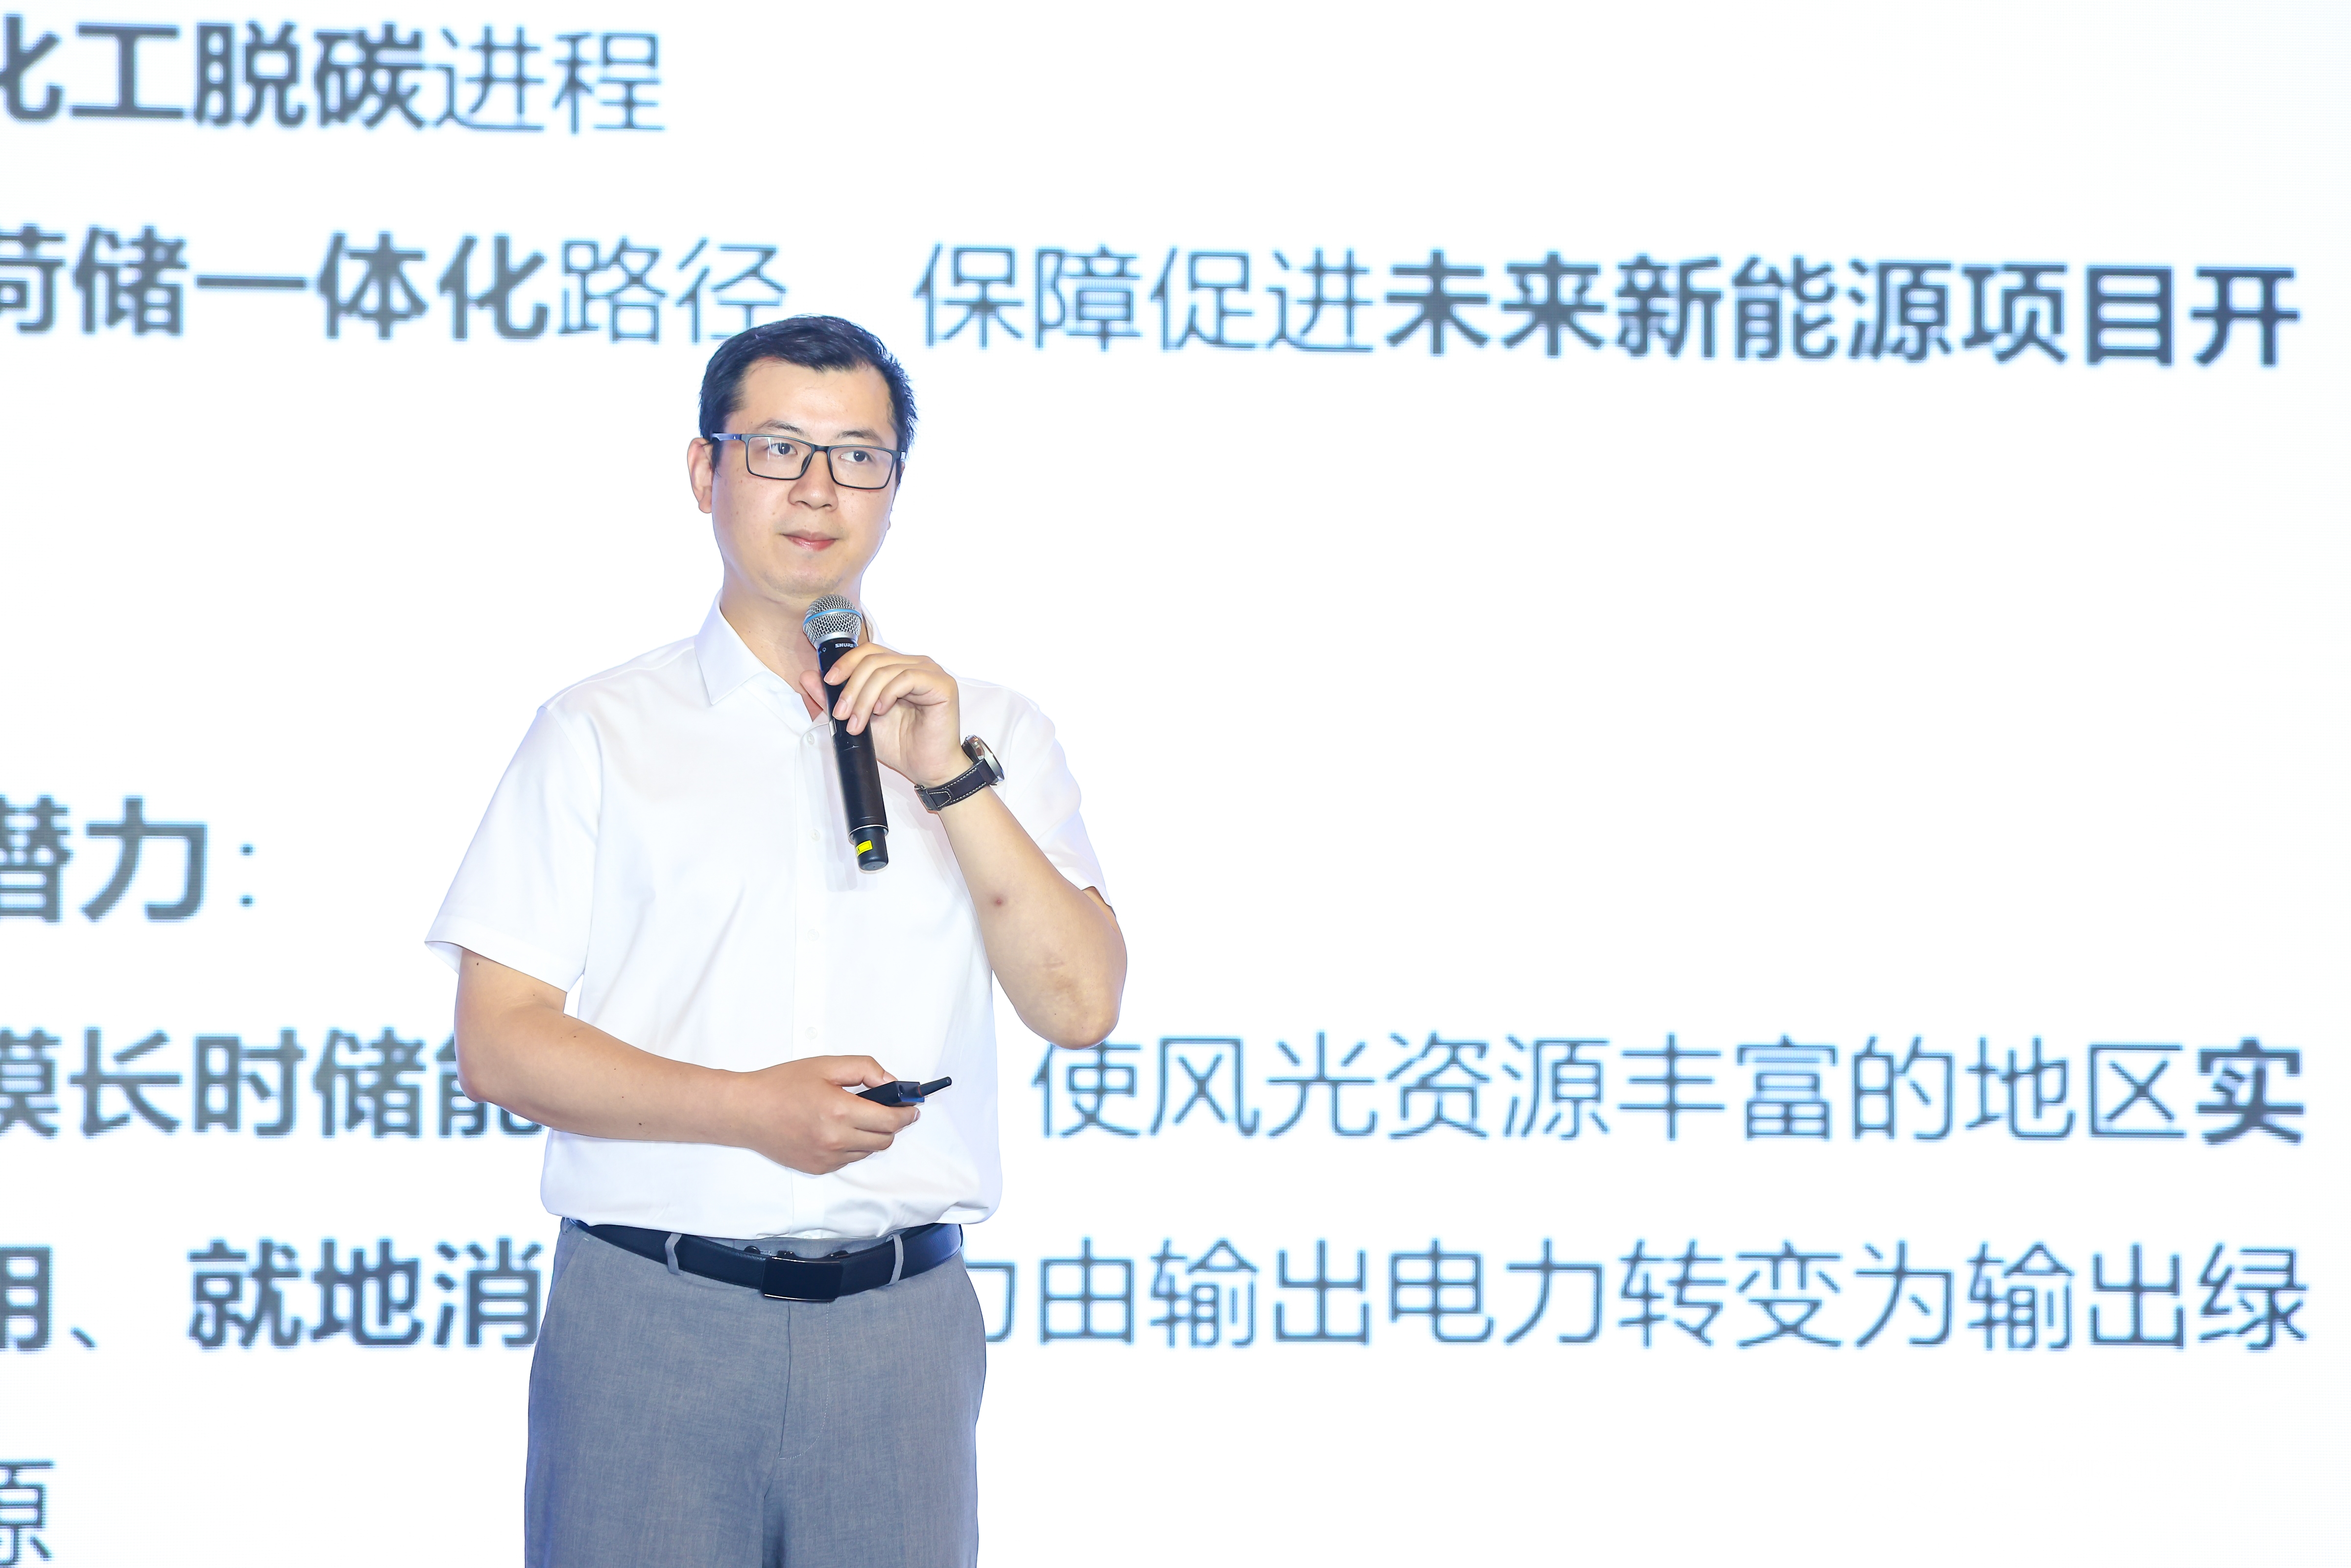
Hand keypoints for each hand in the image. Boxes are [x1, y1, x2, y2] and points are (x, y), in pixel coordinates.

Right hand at [723, 1055, 919, 1174]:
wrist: (746, 1111)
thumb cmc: (781, 1085)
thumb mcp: (826, 1065)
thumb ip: (865, 1069)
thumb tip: (892, 1083)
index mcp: (839, 1111)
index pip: (890, 1120)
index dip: (906, 1113)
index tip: (911, 1107)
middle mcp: (835, 1139)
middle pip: (884, 1140)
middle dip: (892, 1124)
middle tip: (887, 1108)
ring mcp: (826, 1157)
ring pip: (868, 1151)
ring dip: (871, 1135)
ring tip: (854, 1116)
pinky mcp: (817, 1168)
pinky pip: (848, 1160)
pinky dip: (851, 1146)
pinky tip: (836, 1129)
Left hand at [800, 642, 967, 786]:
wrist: (925, 768)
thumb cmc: (899, 744)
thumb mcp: (859, 718)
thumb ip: (835, 698)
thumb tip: (807, 677)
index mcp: (898, 668)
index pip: (869, 652)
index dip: (846, 663)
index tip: (828, 682)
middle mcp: (915, 665)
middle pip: (873, 660)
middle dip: (851, 687)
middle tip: (842, 714)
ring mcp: (930, 672)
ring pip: (886, 670)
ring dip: (865, 697)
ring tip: (859, 722)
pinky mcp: (942, 684)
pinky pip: (907, 677)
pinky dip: (888, 693)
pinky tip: (882, 710)